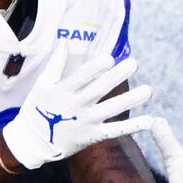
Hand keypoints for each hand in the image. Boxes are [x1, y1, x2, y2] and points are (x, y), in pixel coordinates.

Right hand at [0, 45, 153, 169]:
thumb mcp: (42, 84)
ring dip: (130, 100)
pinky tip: (150, 120)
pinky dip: (132, 126)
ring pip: (110, 110)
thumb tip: (64, 39)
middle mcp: (75, 106)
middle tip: (133, 64)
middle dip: (116, 77)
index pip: (80, 78)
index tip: (109, 58)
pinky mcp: (92, 136)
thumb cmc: (36, 109)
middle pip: (98, 90)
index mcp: (62, 92)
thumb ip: (56, 62)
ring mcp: (85, 122)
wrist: (32, 143)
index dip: (95, 68)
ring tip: (148, 90)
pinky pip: (115, 131)